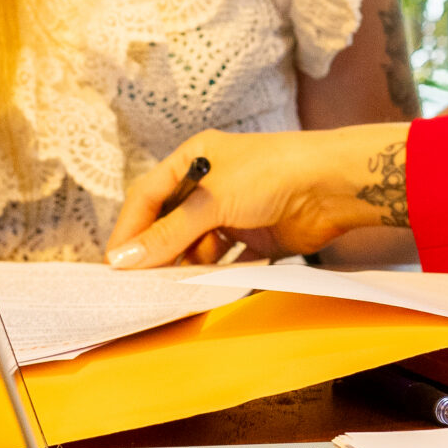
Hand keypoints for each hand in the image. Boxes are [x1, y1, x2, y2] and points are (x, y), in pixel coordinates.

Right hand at [105, 122, 407, 267]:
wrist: (333, 186)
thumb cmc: (273, 173)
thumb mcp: (212, 201)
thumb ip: (168, 233)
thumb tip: (124, 259)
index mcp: (195, 158)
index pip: (148, 195)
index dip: (129, 228)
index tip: (114, 263)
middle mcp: (212, 182)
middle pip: (170, 221)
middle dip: (154, 250)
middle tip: (137, 283)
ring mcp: (234, 209)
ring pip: (195, 243)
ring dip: (183, 265)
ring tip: (170, 288)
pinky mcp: (255, 234)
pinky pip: (223, 259)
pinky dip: (212, 273)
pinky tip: (203, 287)